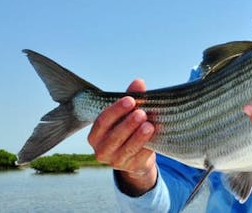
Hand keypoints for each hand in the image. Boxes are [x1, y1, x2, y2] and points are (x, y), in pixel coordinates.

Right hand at [88, 79, 157, 195]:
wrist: (138, 156)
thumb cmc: (129, 129)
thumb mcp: (128, 114)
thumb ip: (132, 97)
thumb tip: (139, 82)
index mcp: (96, 135)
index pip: (102, 121)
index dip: (116, 110)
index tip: (130, 100)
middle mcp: (101, 150)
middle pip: (114, 136)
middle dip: (128, 124)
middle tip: (141, 113)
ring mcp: (115, 162)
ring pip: (127, 149)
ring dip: (139, 137)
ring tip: (149, 126)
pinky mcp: (131, 168)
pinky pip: (139, 158)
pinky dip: (148, 148)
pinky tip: (155, 139)